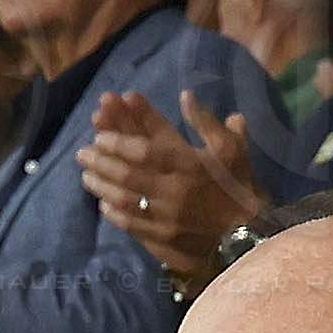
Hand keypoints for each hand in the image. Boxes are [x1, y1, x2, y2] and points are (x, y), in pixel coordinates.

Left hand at [76, 89, 264, 286]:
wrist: (249, 235)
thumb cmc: (239, 186)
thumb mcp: (232, 149)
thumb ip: (207, 123)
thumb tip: (185, 96)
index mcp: (191, 163)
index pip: (153, 142)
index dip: (126, 130)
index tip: (104, 121)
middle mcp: (175, 188)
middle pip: (130, 170)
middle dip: (103, 157)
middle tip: (83, 149)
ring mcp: (166, 215)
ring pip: (125, 196)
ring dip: (102, 183)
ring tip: (85, 172)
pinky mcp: (163, 237)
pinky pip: (132, 223)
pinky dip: (114, 212)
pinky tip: (102, 203)